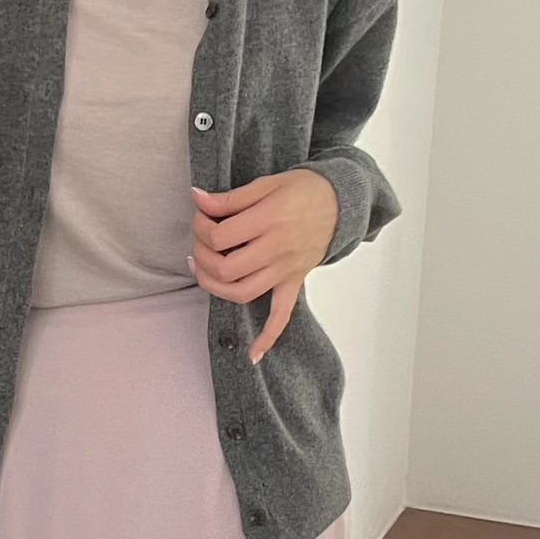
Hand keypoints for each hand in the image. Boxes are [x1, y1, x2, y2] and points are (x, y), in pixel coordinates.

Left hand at [188, 170, 337, 363]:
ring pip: (243, 292)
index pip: (220, 236)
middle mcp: (277, 250)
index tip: (201, 217)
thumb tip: (197, 199)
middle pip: (227, 268)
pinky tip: (253, 355)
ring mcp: (286, 270)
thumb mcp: (267, 183)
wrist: (342, 201)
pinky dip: (267, 337)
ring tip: (202, 271)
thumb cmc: (304, 189)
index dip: (201, 227)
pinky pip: (282, 315)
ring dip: (214, 286)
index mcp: (270, 221)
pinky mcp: (294, 282)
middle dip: (203, 255)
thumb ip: (231, 197)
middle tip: (200, 242)